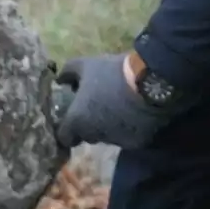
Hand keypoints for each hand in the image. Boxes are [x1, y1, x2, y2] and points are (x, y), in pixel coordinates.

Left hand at [54, 54, 172, 149]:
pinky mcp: (135, 143)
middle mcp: (94, 135)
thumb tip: (59, 80)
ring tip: (119, 108)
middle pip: (87, 136)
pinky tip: (134, 114)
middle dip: (90, 126)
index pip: (65, 137)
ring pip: (107, 138)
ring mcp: (115, 141)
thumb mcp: (85, 65)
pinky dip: (128, 129)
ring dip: (109, 127)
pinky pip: (127, 138)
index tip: (74, 118)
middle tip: (98, 108)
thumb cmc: (112, 73)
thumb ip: (68, 73)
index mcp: (77, 120)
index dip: (68, 129)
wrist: (149, 81)